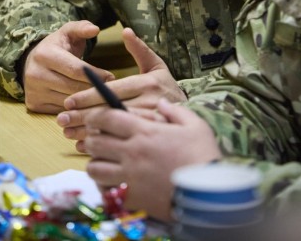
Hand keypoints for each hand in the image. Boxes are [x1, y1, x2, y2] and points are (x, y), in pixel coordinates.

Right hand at [21, 21, 113, 113]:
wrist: (32, 61)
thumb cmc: (57, 46)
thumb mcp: (68, 32)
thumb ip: (82, 27)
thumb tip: (95, 29)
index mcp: (44, 55)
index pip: (76, 69)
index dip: (96, 74)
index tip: (111, 77)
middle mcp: (35, 74)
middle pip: (73, 88)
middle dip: (94, 89)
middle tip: (110, 90)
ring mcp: (33, 91)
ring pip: (68, 102)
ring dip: (86, 102)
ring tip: (100, 98)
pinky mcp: (34, 105)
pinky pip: (60, 111)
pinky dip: (75, 109)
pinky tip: (85, 105)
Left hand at [57, 28, 185, 146]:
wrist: (194, 118)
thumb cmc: (170, 90)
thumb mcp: (159, 67)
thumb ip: (140, 50)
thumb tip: (125, 31)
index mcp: (149, 84)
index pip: (111, 91)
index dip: (88, 96)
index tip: (69, 101)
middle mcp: (150, 104)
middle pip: (109, 111)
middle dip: (82, 116)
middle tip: (62, 119)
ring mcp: (150, 126)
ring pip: (113, 130)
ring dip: (88, 133)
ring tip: (68, 133)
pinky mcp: (150, 142)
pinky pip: (121, 145)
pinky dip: (102, 147)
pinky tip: (85, 146)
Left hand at [84, 98, 221, 220]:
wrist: (208, 193)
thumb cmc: (203, 156)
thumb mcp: (195, 126)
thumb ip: (176, 111)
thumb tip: (162, 103)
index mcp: (144, 131)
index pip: (106, 117)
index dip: (95, 115)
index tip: (95, 118)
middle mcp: (131, 152)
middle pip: (95, 142)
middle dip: (92, 138)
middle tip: (97, 139)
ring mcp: (129, 176)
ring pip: (94, 168)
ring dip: (95, 163)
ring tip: (104, 162)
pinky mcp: (131, 198)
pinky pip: (104, 191)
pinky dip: (104, 186)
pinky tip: (113, 183)